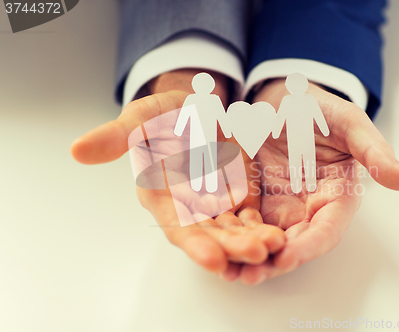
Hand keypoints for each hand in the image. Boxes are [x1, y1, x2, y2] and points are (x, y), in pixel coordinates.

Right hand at [71, 70, 284, 280]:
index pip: (176, 225)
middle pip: (210, 235)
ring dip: (252, 241)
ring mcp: (215, 204)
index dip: (193, 243)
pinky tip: (280, 235)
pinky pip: (251, 217)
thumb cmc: (161, 115)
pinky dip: (262, 227)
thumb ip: (117, 136)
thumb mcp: (139, 118)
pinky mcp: (236, 195)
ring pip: (233, 230)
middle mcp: (188, 207)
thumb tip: (77, 150)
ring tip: (274, 247)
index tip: (213, 259)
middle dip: (231, 247)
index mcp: (161, 196)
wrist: (192, 109)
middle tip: (255, 255)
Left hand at [238, 79, 398, 283]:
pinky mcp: (253, 200)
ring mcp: (279, 206)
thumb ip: (372, 150)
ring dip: (248, 257)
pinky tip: (213, 246)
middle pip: (293, 243)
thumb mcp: (348, 122)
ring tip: (227, 271)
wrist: (281, 98)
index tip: (288, 256)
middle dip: (273, 262)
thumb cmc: (319, 108)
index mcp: (336, 195)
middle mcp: (308, 208)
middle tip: (249, 274)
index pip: (327, 229)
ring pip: (265, 239)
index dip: (309, 245)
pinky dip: (230, 236)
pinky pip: (242, 223)